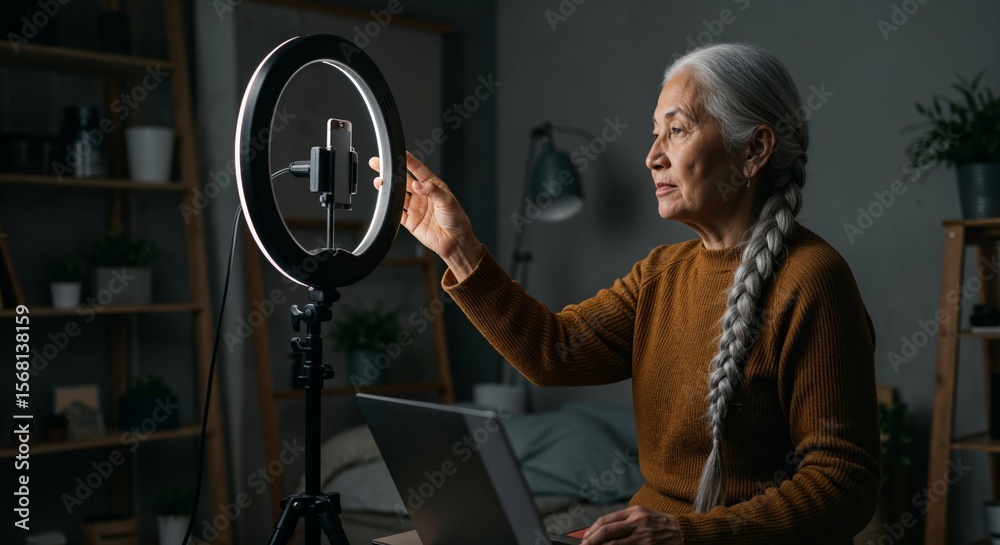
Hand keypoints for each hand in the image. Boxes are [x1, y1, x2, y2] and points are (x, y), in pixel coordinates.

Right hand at [370, 152, 482, 280]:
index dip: (409, 161)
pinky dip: (390, 207)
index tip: (400, 153)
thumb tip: (418, 185)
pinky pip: (397, 212)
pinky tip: (385, 201)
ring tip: (379, 182)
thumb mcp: (448, 201)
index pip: (418, 170)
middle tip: (380, 164)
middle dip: (392, 171)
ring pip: (398, 195)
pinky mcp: (411, 221)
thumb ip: (433, 191)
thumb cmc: (457, 220)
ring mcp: (416, 208)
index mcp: (434, 186)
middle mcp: (423, 195)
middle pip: (404, 180)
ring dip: (388, 188)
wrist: (455, 242)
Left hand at [580, 506, 680, 544]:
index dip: (593, 529)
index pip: (607, 520)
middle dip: (592, 540)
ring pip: (615, 544)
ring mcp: (643, 536)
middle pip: (608, 531)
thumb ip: (625, 521)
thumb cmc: (660, 524)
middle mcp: (638, 521)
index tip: (585, 537)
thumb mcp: (643, 515)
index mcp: (634, 511)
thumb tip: (603, 530)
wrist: (683, 532)